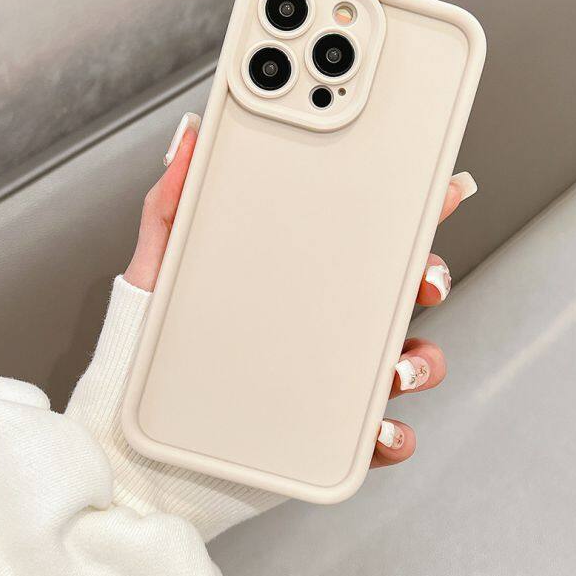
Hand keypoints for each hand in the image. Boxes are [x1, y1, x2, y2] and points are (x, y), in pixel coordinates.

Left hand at [124, 112, 476, 469]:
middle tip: (423, 279)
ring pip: (406, 363)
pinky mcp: (328, 435)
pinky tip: (377, 427)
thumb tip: (191, 137)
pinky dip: (394, 434)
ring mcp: (332, 381)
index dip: (407, 213)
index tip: (435, 190)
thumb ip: (172, 203)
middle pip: (400, 295)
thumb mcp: (160, 269)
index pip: (361, 239)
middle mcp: (323, 327)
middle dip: (430, 279)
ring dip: (420, 361)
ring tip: (394, 367)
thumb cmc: (155, 350)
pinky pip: (381, 436)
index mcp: (297, 282)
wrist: (140, 438)